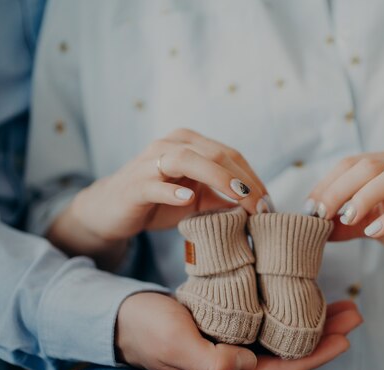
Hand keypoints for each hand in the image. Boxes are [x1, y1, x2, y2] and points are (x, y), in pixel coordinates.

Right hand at [49, 129, 270, 265]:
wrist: (113, 210)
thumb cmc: (159, 201)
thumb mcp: (198, 199)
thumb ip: (223, 198)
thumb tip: (259, 208)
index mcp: (190, 144)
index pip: (230, 155)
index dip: (253, 178)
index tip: (270, 203)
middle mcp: (171, 145)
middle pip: (215, 154)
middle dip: (243, 180)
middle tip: (263, 206)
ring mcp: (150, 162)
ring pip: (186, 159)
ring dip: (217, 178)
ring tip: (240, 197)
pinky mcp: (134, 184)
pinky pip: (154, 183)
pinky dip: (171, 190)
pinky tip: (187, 199)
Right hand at [115, 293, 362, 369]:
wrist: (121, 318)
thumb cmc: (144, 330)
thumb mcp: (173, 343)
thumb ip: (208, 359)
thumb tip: (245, 364)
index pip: (281, 369)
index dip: (316, 355)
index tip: (345, 336)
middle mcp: (233, 364)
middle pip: (289, 352)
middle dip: (323, 335)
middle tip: (352, 313)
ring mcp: (230, 346)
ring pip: (281, 336)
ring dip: (310, 321)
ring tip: (337, 304)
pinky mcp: (226, 326)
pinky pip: (265, 321)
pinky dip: (286, 309)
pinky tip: (297, 296)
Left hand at [306, 151, 383, 269]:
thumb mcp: (373, 224)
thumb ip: (345, 224)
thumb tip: (313, 228)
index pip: (350, 164)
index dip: (326, 184)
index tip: (309, 208)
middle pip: (367, 166)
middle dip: (338, 189)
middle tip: (320, 213)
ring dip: (364, 197)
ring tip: (347, 218)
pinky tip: (374, 232)